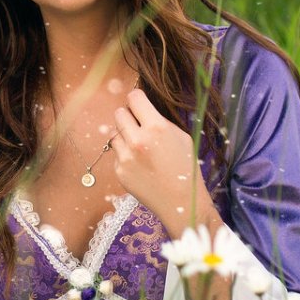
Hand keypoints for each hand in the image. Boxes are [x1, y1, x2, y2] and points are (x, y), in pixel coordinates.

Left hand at [110, 88, 210, 226]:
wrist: (181, 201)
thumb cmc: (186, 167)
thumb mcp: (181, 136)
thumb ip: (160, 121)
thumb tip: (143, 110)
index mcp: (156, 127)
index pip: (134, 98)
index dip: (137, 99)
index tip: (139, 104)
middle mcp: (137, 140)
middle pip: (119, 113)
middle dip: (128, 117)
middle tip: (138, 126)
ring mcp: (125, 157)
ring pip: (114, 133)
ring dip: (124, 136)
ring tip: (140, 148)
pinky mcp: (119, 171)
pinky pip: (116, 154)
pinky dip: (124, 155)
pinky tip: (139, 165)